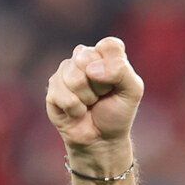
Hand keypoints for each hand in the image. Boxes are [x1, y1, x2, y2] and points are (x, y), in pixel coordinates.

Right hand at [45, 36, 143, 172]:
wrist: (101, 139)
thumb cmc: (117, 112)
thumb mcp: (132, 90)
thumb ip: (121, 71)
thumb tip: (90, 70)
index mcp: (105, 52)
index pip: (109, 45)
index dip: (114, 67)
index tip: (116, 84)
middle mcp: (83, 56)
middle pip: (87, 59)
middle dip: (100, 85)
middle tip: (102, 95)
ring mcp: (65, 71)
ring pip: (75, 79)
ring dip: (87, 98)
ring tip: (89, 103)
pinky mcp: (52, 88)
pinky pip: (65, 97)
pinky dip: (75, 110)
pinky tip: (77, 111)